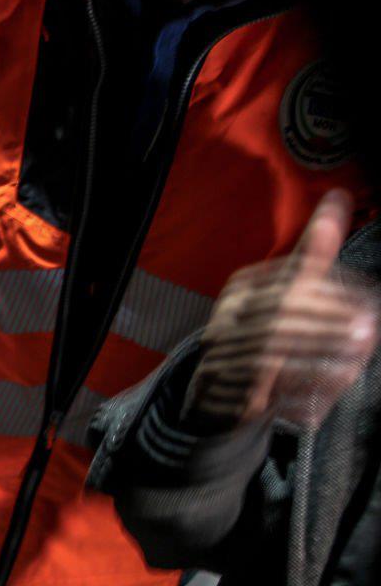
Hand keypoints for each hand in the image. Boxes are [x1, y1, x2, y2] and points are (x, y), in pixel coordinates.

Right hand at [187, 190, 377, 428]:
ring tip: (357, 351)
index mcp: (241, 286)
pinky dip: (300, 375)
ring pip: (274, 341)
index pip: (289, 282)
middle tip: (369, 327)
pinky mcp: (222, 379)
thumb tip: (338, 195)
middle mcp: (224, 312)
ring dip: (320, 347)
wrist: (220, 390)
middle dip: (329, 320)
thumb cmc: (266, 332)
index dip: (331, 292)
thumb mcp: (289, 289)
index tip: (369, 301)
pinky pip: (263, 374)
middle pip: (281, 310)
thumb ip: (315, 250)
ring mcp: (218, 345)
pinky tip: (331, 376)